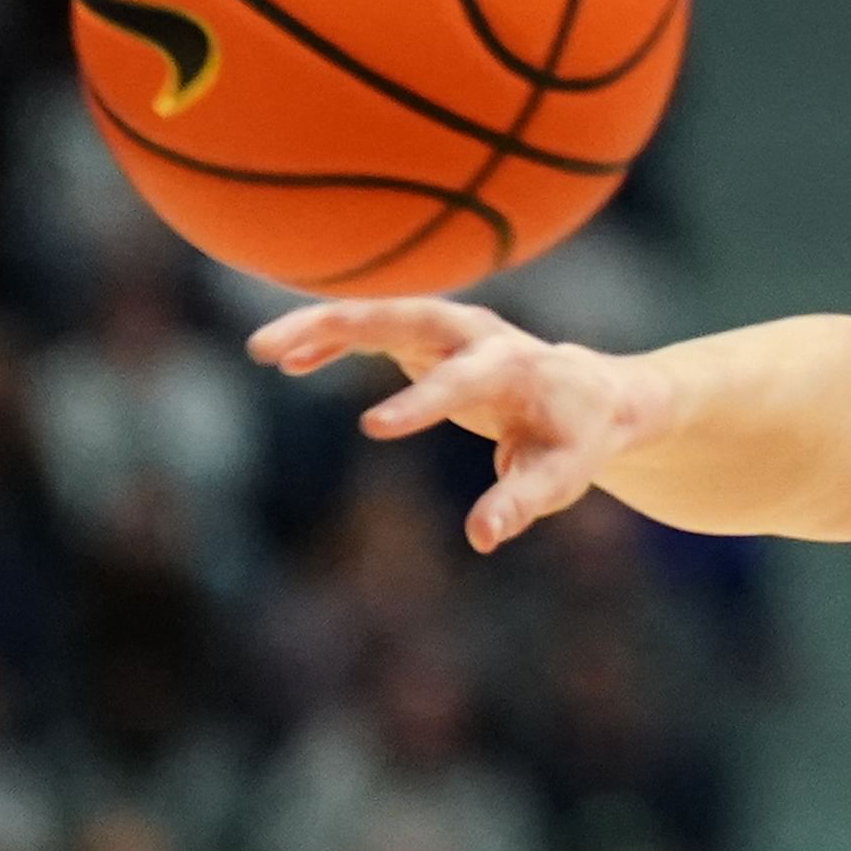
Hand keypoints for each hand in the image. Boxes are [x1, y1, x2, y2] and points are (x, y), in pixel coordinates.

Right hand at [248, 298, 670, 552]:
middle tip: (278, 351)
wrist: (589, 394)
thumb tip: (482, 537)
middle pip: (406, 316)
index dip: (421, 402)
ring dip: (319, 325)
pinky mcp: (428, 334)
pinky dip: (331, 337)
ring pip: (378, 312)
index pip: (464, 379)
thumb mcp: (557, 477)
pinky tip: (287, 360)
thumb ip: (520, 503)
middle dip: (343, 327)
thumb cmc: (571, 441)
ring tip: (261, 350)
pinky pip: (373, 327)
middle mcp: (478, 334)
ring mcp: (450, 327)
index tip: (373, 428)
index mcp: (515, 367)